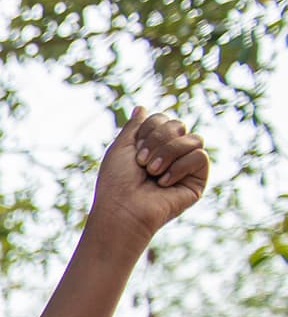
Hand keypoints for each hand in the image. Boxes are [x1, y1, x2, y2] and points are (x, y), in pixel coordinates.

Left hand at [89, 107, 209, 244]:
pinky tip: (164, 183)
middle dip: (158, 140)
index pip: (162, 119)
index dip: (148, 129)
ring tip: (152, 172)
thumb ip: (134, 127)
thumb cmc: (116, 182)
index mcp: (152, 145)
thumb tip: (142, 108)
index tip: (134, 150)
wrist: (123, 209)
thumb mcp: (121, 148)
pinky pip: (200, 156)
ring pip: (193, 138)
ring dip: (168, 153)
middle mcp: (170, 154)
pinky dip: (180, 167)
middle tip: (142, 163)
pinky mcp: (197, 180)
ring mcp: (185, 167)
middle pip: (178, 125)